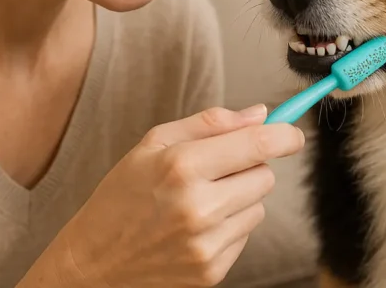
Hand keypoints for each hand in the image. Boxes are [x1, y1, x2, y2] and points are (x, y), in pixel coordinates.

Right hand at [42, 105, 304, 286]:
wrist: (93, 262)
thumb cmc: (121, 195)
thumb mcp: (154, 143)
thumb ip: (210, 123)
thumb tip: (261, 114)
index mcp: (182, 166)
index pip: (258, 144)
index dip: (285, 135)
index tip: (293, 133)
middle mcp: (198, 206)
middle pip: (264, 175)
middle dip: (249, 166)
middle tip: (215, 170)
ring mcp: (206, 243)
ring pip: (258, 207)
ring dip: (239, 199)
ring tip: (198, 201)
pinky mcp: (212, 271)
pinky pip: (244, 236)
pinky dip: (228, 228)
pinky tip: (194, 227)